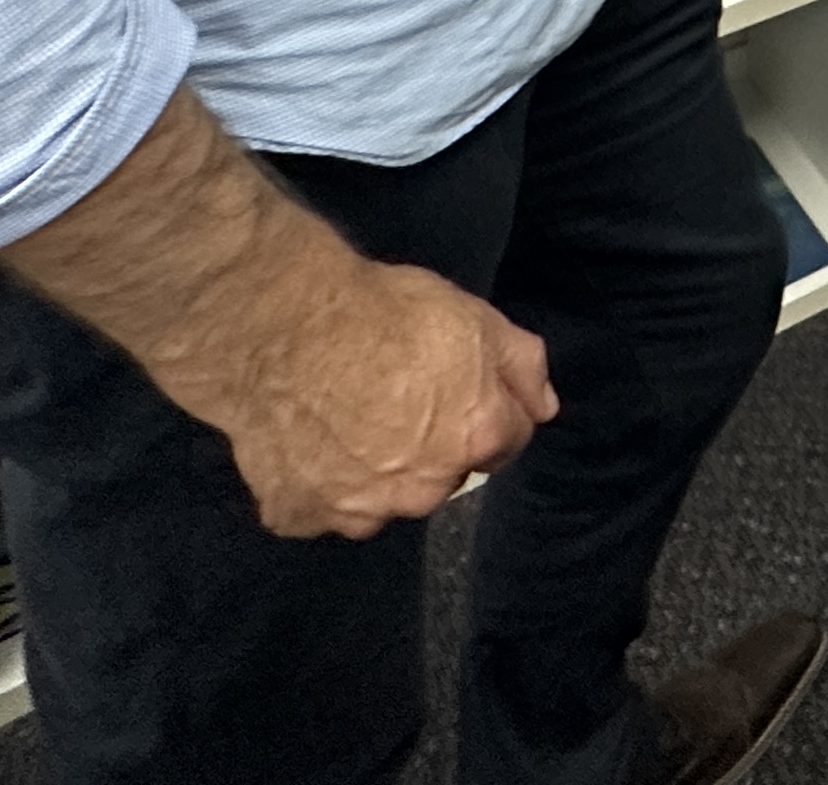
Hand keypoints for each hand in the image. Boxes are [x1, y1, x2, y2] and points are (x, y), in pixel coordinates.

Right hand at [165, 255, 557, 538]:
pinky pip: (317, 508)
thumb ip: (522, 366)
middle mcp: (423, 491)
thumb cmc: (386, 312)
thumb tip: (544, 408)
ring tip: (344, 419)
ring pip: (381, 500)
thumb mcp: (476, 316)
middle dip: (431, 447)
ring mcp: (358, 511)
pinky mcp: (298, 516)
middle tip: (396, 398)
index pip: (508, 440)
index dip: (486, 409)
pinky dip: (315, 484)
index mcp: (476, 438)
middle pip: (442, 476)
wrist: (283, 326)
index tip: (456, 387)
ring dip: (374, 473)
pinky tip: (305, 440)